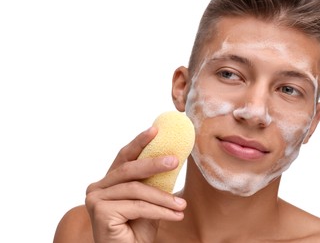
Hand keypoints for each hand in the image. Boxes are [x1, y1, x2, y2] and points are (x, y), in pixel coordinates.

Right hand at [85, 127, 186, 242]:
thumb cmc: (137, 231)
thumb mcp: (149, 202)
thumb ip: (153, 183)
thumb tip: (172, 158)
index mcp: (107, 182)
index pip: (124, 157)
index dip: (139, 142)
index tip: (156, 130)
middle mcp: (97, 187)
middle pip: (129, 169)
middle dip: (154, 163)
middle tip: (175, 161)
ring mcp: (95, 199)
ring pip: (136, 189)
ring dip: (163, 198)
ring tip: (182, 205)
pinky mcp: (100, 211)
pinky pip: (137, 206)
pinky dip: (160, 210)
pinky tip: (176, 215)